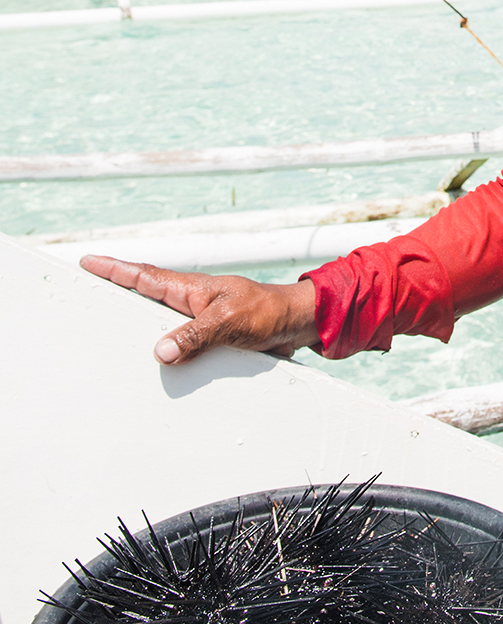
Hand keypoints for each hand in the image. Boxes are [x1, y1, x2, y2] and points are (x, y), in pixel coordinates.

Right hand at [79, 254, 318, 364]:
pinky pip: (178, 342)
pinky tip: (152, 362)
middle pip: (144, 296)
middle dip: (115, 291)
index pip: (145, 277)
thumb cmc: (267, 313)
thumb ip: (195, 336)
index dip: (115, 270)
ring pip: (159, 321)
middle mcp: (190, 302)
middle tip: (85, 289)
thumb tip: (160, 353)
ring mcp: (199, 319)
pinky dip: (162, 347)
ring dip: (137, 322)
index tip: (87, 261)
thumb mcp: (229, 322)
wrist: (296, 324)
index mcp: (190, 290)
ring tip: (106, 327)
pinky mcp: (210, 338)